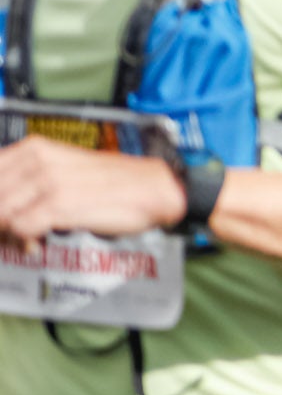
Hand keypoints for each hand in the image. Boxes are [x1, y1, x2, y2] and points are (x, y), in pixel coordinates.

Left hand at [0, 137, 183, 247]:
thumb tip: (8, 201)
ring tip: (21, 243)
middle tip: (9, 236)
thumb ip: (32, 178)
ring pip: (1, 213)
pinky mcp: (60, 205)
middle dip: (0, 221)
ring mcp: (47, 182)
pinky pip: (20, 228)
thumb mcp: (64, 169)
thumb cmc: (114, 184)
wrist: (153, 189)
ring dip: (7, 234)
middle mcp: (37, 161)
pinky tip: (35, 245)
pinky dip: (22, 242)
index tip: (5, 218)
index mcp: (34, 149)